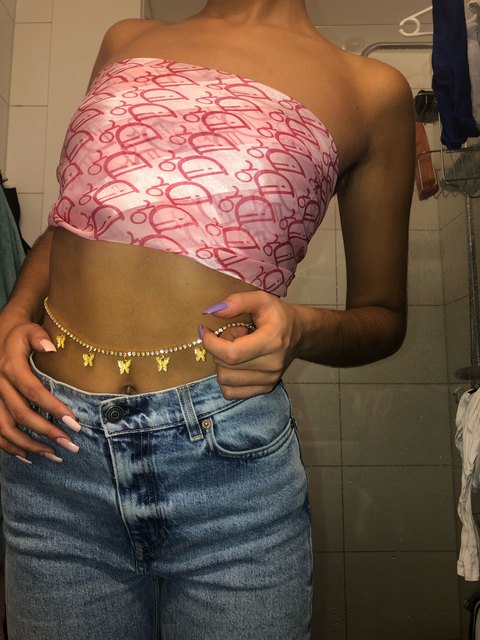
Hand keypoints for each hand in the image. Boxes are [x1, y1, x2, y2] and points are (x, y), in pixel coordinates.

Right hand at [0, 321, 80, 461]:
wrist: (0, 338)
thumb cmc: (20, 335)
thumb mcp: (30, 330)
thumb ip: (39, 337)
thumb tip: (51, 347)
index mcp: (10, 367)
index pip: (33, 392)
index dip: (53, 408)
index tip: (74, 423)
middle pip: (21, 414)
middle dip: (46, 432)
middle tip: (70, 445)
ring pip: (6, 428)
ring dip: (29, 445)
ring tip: (54, 456)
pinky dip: (10, 447)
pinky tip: (28, 456)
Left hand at [201, 291, 301, 399]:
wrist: (300, 334)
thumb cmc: (278, 315)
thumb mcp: (262, 299)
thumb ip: (238, 302)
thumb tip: (212, 311)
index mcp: (271, 341)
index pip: (231, 353)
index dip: (211, 343)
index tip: (205, 330)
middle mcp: (272, 365)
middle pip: (225, 365)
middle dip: (219, 348)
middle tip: (233, 335)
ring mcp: (269, 380)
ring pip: (224, 380)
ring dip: (223, 363)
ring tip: (237, 349)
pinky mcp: (265, 389)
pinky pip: (231, 392)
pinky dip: (227, 379)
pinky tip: (236, 365)